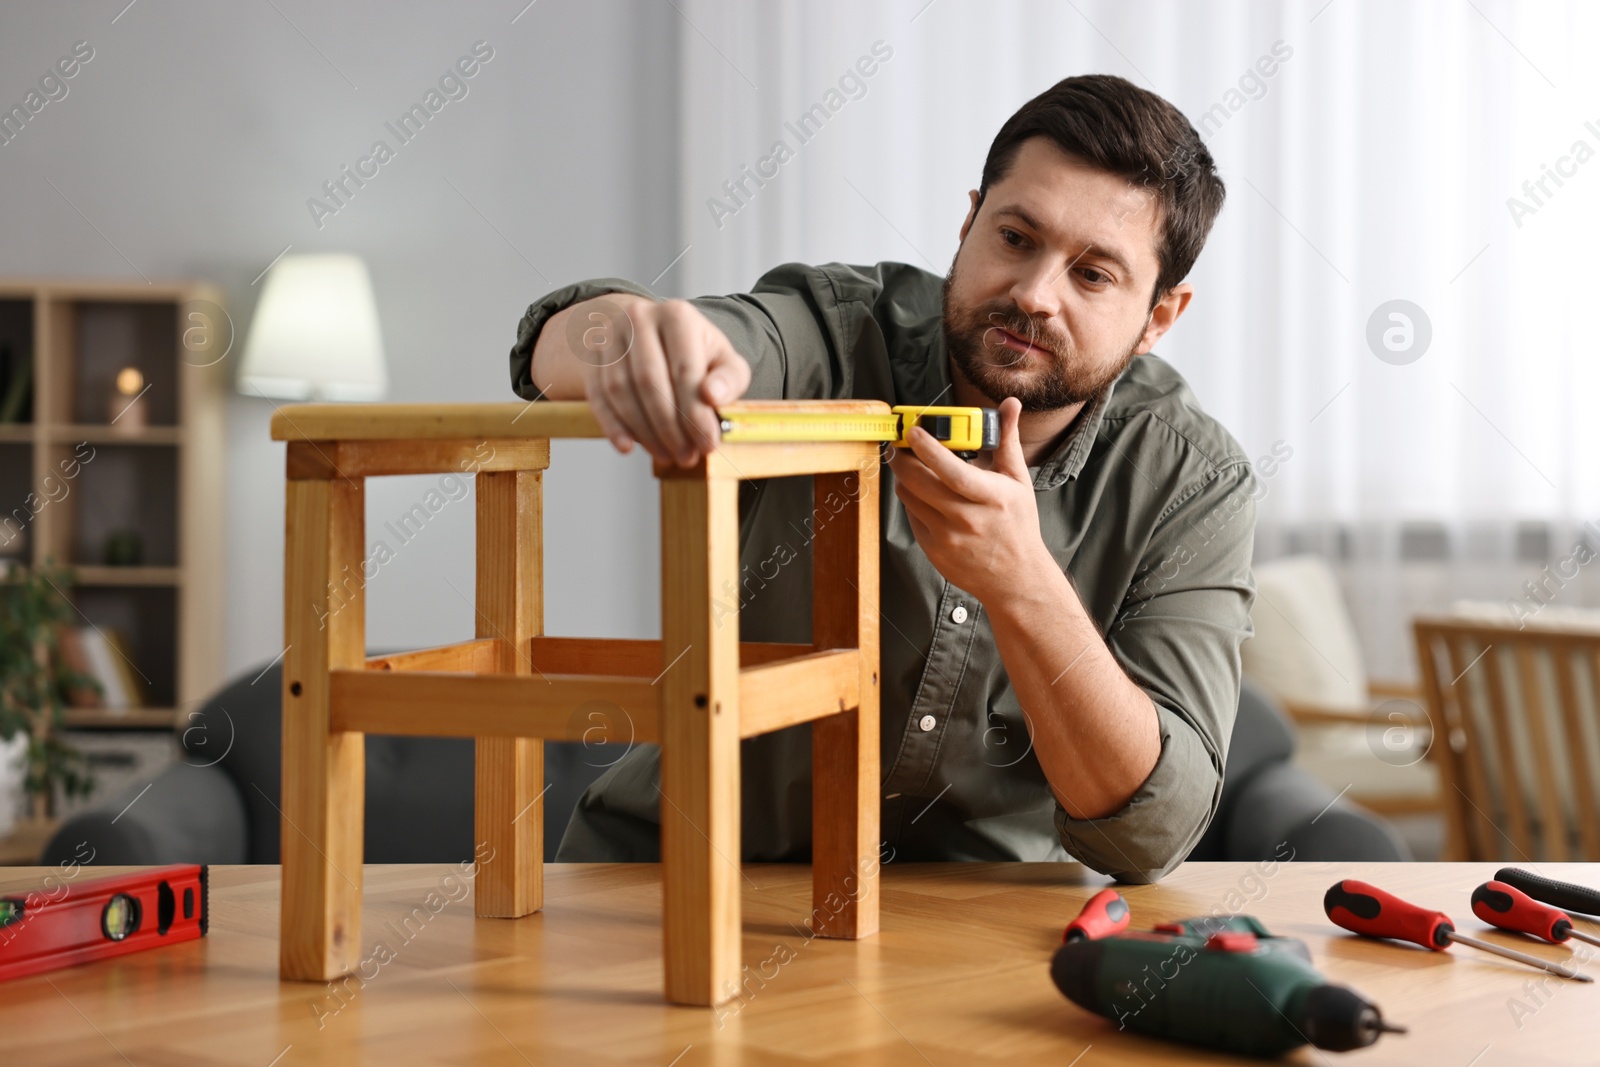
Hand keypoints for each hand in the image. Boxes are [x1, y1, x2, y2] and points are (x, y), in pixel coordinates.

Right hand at [567, 295, 750, 465]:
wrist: (651, 331)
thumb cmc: (693, 352)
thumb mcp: (722, 358)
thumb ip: (729, 378)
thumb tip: (713, 396)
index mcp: (677, 315)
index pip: (684, 370)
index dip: (696, 413)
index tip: (708, 444)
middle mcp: (639, 318)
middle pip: (650, 382)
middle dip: (670, 428)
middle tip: (686, 456)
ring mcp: (610, 335)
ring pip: (621, 391)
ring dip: (644, 432)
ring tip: (666, 455)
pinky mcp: (592, 356)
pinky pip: (598, 395)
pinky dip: (612, 425)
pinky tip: (627, 447)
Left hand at [888, 397, 1047, 602]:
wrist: (1015, 578)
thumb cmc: (1018, 525)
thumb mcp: (1018, 481)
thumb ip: (1007, 441)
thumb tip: (1010, 404)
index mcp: (991, 497)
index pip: (953, 471)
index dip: (929, 449)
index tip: (913, 431)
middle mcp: (968, 520)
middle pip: (920, 483)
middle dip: (902, 458)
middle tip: (899, 443)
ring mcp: (947, 538)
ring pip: (909, 498)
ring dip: (904, 477)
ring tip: (910, 465)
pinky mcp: (933, 551)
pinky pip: (911, 516)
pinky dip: (912, 500)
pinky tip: (922, 493)